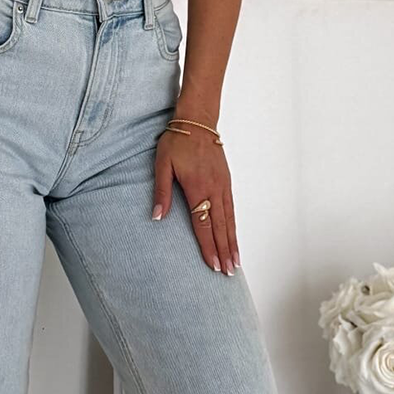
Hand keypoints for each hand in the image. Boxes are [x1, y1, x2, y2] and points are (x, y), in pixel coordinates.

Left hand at [152, 109, 239, 274]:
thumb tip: (157, 217)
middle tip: (228, 273)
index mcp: (197, 188)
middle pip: (220, 227)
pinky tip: (234, 236)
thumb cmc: (177, 141)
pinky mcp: (226, 181)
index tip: (213, 265)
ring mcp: (223, 185)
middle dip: (224, 251)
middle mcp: (214, 190)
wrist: (198, 120)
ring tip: (236, 262)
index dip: (208, 246)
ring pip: (229, 220)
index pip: (203, 224)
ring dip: (232, 242)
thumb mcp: (162, 164)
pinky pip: (232, 208)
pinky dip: (234, 226)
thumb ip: (162, 191)